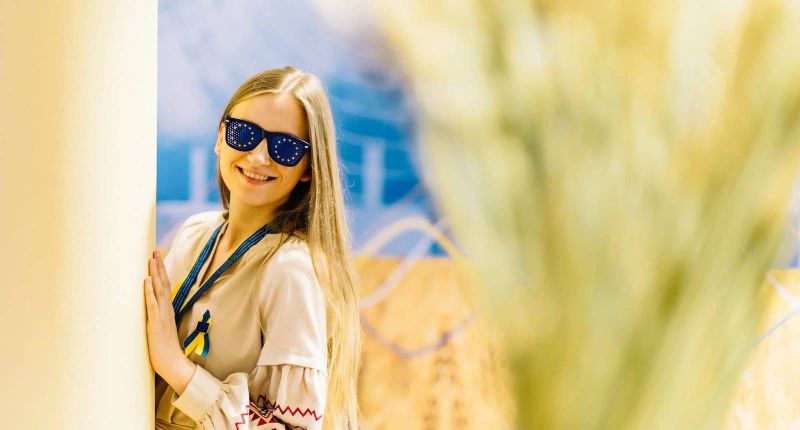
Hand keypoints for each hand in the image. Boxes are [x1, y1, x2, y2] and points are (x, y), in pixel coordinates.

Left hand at [143, 250, 183, 375]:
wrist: (173, 365)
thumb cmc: (165, 351)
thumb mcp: (160, 332)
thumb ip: (157, 321)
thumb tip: (151, 314)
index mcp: (167, 311)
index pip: (164, 287)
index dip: (161, 273)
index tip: (157, 259)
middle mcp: (166, 310)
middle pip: (163, 284)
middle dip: (159, 267)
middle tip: (155, 251)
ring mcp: (162, 316)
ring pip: (159, 290)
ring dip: (155, 274)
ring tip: (152, 259)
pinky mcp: (156, 324)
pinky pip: (152, 304)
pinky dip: (149, 291)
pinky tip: (146, 281)